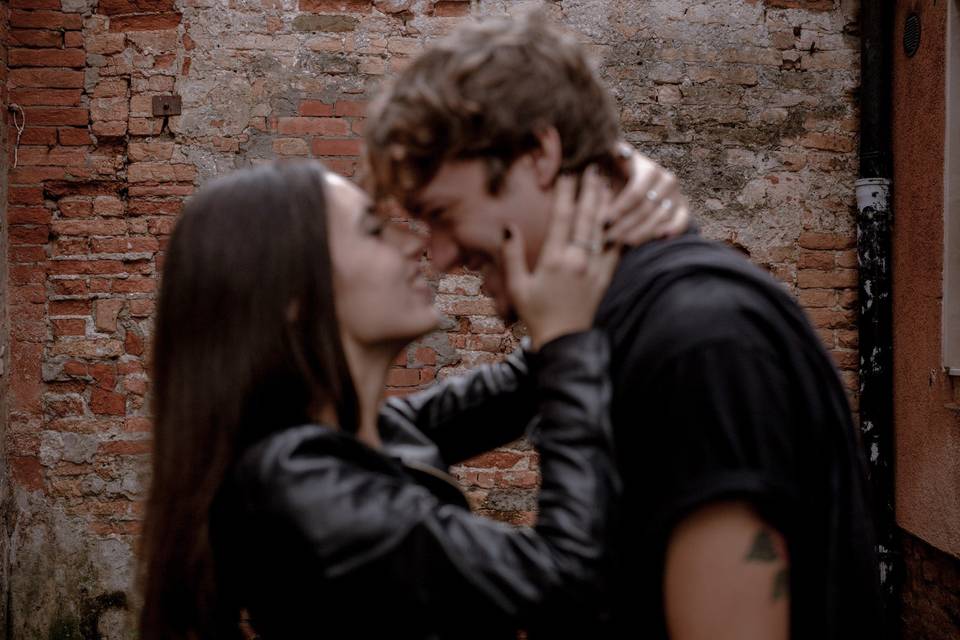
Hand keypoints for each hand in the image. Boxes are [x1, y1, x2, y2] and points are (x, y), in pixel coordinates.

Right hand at [501, 167, 619, 349]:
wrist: (563, 341)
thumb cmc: (535, 313)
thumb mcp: (516, 286)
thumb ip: (511, 255)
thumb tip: (508, 227)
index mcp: (554, 259)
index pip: (561, 218)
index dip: (565, 193)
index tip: (567, 173)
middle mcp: (577, 260)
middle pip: (586, 217)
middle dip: (590, 190)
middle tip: (594, 167)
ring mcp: (595, 269)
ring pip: (603, 229)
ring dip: (606, 204)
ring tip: (608, 182)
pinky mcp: (606, 278)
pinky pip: (616, 249)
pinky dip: (619, 229)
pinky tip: (622, 216)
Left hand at [603, 142, 689, 246]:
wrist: (634, 178)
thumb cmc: (614, 173)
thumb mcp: (607, 165)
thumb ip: (604, 162)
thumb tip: (606, 154)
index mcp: (647, 168)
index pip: (636, 191)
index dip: (620, 208)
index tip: (604, 221)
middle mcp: (665, 179)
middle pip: (647, 208)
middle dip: (626, 225)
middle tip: (609, 238)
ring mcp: (676, 194)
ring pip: (661, 218)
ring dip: (642, 233)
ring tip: (622, 243)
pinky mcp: (683, 207)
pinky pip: (682, 221)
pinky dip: (674, 230)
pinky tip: (660, 238)